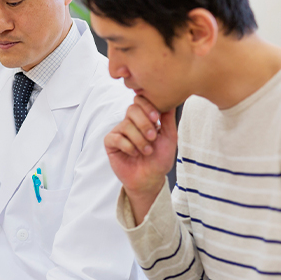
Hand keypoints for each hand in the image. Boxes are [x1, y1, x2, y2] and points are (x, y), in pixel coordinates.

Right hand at [104, 96, 177, 222]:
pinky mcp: (110, 143)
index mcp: (144, 118)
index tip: (157, 119)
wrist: (151, 179)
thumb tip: (170, 100)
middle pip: (132, 109)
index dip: (147, 107)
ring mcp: (119, 132)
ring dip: (139, 139)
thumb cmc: (160, 159)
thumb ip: (168, 118)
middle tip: (153, 137)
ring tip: (146, 151)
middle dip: (144, 124)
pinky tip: (134, 154)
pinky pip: (116, 138)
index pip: (141, 101)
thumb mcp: (169, 137)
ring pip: (126, 125)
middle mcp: (130, 122)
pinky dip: (128, 146)